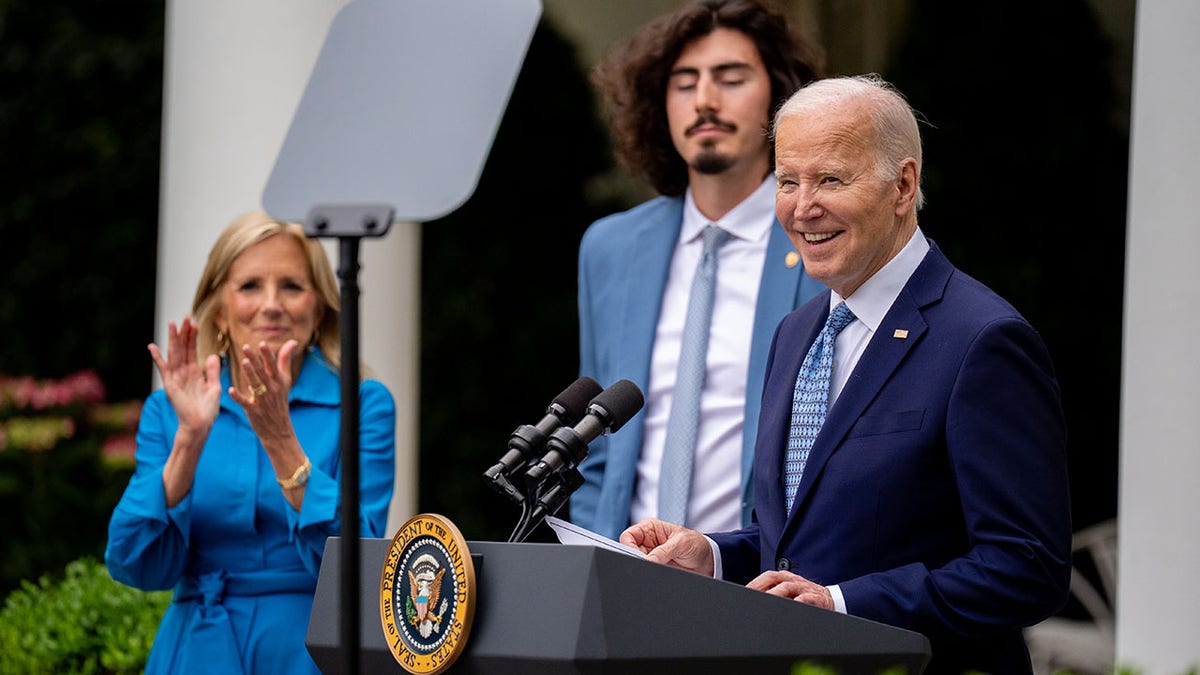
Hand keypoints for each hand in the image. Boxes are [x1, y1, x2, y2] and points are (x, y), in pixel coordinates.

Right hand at [148, 317, 219, 435]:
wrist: (200, 424)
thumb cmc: (208, 410)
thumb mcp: (215, 387)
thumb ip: (212, 371)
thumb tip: (212, 355)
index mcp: (194, 373)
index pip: (192, 350)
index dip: (193, 337)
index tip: (195, 323)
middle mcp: (183, 373)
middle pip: (183, 348)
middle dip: (184, 333)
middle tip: (185, 317)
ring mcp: (175, 377)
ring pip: (174, 354)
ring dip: (173, 339)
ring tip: (172, 323)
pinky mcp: (170, 384)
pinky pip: (163, 368)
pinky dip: (157, 358)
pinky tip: (152, 346)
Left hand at [229, 339, 298, 443]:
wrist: (279, 430)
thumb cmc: (280, 402)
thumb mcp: (285, 381)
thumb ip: (285, 361)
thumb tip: (292, 342)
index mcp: (279, 382)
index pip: (273, 366)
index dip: (268, 355)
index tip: (262, 343)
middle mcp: (272, 390)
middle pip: (263, 372)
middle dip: (255, 360)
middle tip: (246, 347)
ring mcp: (264, 401)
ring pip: (256, 385)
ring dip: (250, 374)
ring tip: (244, 362)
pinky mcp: (254, 412)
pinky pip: (245, 403)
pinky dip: (238, 397)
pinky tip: (231, 390)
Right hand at [619, 518, 714, 576]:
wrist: (708, 561)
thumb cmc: (696, 544)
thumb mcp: (681, 543)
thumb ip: (663, 551)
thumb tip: (647, 560)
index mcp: (650, 529)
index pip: (629, 536)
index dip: (629, 546)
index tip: (638, 557)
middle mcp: (647, 542)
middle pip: (629, 551)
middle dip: (635, 559)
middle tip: (646, 564)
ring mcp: (650, 556)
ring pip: (636, 563)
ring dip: (643, 567)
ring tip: (656, 568)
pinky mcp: (655, 568)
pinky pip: (646, 572)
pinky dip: (648, 574)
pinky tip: (656, 573)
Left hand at [746, 570, 833, 609]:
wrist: (829, 599)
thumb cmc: (804, 596)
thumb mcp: (788, 592)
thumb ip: (773, 592)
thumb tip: (753, 598)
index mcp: (785, 578)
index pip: (767, 576)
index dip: (755, 583)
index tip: (744, 591)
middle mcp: (793, 580)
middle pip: (774, 578)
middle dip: (761, 586)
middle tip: (751, 596)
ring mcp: (804, 588)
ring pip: (787, 587)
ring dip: (775, 593)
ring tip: (766, 599)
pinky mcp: (816, 598)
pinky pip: (807, 597)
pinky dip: (799, 600)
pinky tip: (792, 604)